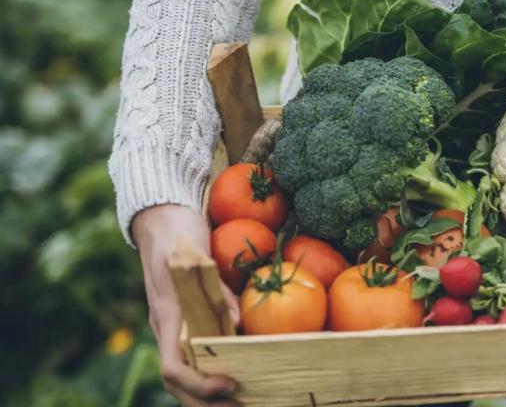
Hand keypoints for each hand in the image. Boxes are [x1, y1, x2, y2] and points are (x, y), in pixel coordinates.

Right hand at [133, 204, 240, 406]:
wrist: (162, 218)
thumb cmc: (177, 231)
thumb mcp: (195, 253)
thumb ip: (213, 285)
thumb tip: (237, 320)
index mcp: (168, 317)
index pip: (173, 368)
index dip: (200, 385)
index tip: (230, 385)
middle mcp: (169, 329)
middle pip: (180, 385)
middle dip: (207, 403)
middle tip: (243, 406)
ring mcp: (176, 327)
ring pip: (186, 377)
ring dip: (209, 397)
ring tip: (244, 402)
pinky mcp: (187, 321)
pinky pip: (196, 358)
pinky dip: (212, 375)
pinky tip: (239, 378)